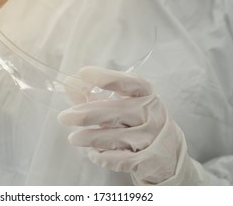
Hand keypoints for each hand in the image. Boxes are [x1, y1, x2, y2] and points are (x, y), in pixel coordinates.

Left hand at [58, 66, 208, 184]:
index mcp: (146, 95)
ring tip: (73, 138)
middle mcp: (151, 114)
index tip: (84, 73)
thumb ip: (94, 95)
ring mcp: (151, 138)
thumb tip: (70, 83)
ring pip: (117, 136)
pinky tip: (93, 153)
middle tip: (64, 117)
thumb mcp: (123, 105)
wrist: (168, 153)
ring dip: (91, 137)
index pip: (129, 83)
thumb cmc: (139, 123)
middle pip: (117, 111)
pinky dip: (104, 157)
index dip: (106, 77)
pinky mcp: (147, 160)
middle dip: (87, 114)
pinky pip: (121, 159)